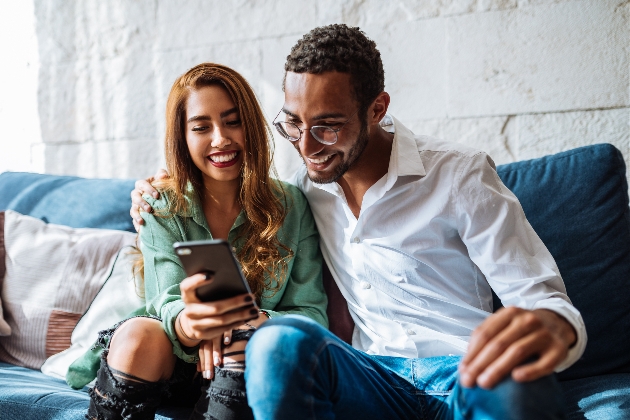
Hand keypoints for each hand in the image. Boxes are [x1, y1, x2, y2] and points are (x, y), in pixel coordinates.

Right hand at [130, 169, 168, 230]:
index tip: (157, 196)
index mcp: (142, 184)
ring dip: (137, 215)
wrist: (162, 197)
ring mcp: (135, 205)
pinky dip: (136, 224)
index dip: (148, 189)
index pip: (142, 184)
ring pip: (133, 209)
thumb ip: (163, 175)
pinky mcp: (136, 214)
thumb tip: (163, 175)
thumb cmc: (162, 186)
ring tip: (142, 221)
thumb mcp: (163, 179)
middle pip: (135, 197)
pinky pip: (134, 219)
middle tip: (149, 209)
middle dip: (142, 203)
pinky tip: (140, 230)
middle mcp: (136, 194)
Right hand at [177, 273, 258, 345]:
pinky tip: (247, 317)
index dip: (197, 280)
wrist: (190, 322)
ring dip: (241, 315)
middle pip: (214, 307)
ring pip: (222, 320)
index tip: (212, 275)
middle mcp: (189, 311)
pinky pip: (223, 329)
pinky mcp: (202, 335)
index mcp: (187, 295)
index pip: (187, 286)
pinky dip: (237, 323)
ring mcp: (195, 325)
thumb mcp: (202, 292)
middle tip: (251, 297)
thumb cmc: (202, 300)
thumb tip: (234, 279)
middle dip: (235, 303)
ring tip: (254, 310)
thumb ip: (212, 286)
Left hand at [197, 312, 268, 378]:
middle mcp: (209, 333)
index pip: (201, 352)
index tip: (203, 375)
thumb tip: (196, 370)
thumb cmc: (212, 323)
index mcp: (204, 337)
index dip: (202, 363)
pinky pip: (227, 328)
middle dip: (208, 363)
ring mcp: (217, 327)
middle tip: (209, 376)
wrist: (215, 303)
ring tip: (218, 363)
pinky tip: (227, 342)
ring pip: (215, 341)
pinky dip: (227, 334)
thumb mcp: (207, 336)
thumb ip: (203, 351)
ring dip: (217, 352)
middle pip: (207, 350)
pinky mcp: (227, 320)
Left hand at [458, 307, 576, 388]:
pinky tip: (517, 378)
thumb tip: (466, 364)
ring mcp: (544, 334)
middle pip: (498, 344)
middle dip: (480, 364)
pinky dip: (530, 370)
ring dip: (498, 369)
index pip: (485, 334)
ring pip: (517, 351)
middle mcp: (526, 320)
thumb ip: (487, 338)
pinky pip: (544, 363)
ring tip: (485, 383)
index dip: (471, 353)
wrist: (558, 323)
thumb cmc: (524, 329)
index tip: (462, 370)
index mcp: (509, 313)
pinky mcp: (558, 349)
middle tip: (469, 381)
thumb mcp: (505, 325)